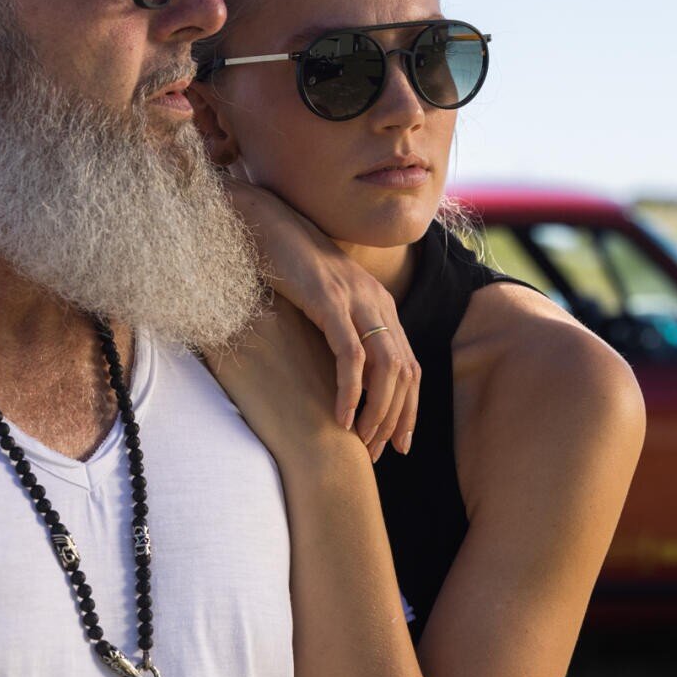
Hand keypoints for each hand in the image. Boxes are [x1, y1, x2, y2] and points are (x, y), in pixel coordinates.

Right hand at [222, 178, 419, 459]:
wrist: (265, 224)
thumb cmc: (287, 268)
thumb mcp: (324, 302)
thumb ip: (340, 331)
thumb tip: (343, 375)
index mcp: (381, 305)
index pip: (411, 366)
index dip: (409, 408)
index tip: (398, 443)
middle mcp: (378, 303)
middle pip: (406, 372)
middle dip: (396, 419)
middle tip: (379, 453)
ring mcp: (356, 300)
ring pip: (385, 368)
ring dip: (376, 412)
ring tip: (360, 442)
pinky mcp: (330, 301)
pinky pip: (350, 355)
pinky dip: (351, 390)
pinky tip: (341, 418)